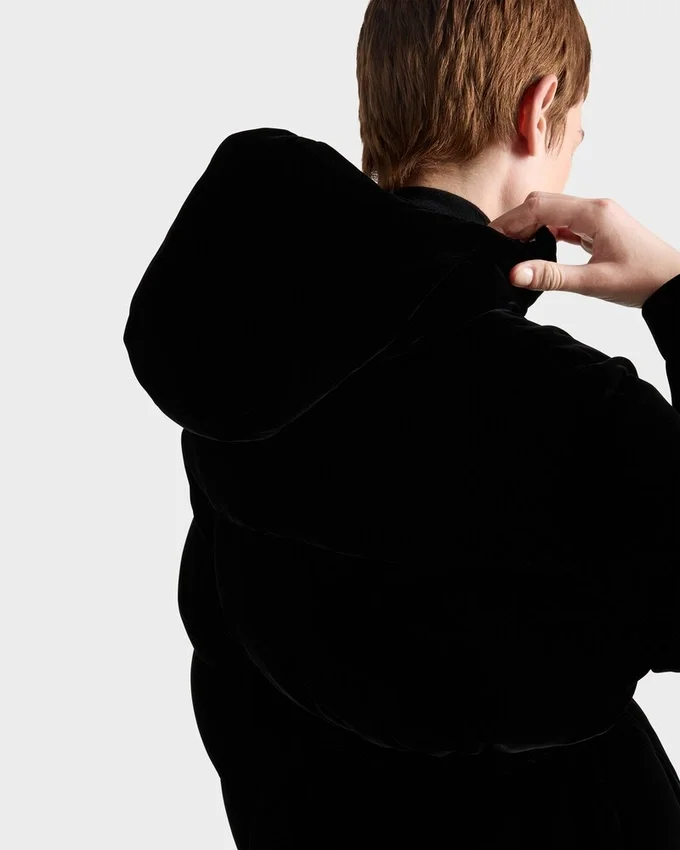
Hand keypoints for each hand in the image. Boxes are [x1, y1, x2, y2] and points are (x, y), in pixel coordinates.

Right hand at [488, 192, 679, 308]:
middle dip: (515, 222)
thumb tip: (514, 274)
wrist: (674, 283)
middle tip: (496, 246)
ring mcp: (596, 215)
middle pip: (542, 203)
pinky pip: (564, 221)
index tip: (490, 240)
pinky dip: (545, 232)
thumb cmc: (642, 280)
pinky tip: (536, 249)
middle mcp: (594, 207)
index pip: (539, 207)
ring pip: (552, 211)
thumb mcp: (593, 282)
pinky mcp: (597, 227)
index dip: (510, 222)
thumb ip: (551, 277)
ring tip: (511, 249)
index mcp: (594, 213)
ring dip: (529, 226)